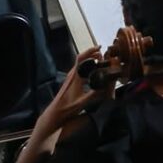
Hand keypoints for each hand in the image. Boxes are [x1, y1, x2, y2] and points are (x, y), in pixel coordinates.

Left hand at [15, 46, 105, 162]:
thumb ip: (95, 94)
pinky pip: (81, 72)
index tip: (100, 48)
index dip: (90, 50)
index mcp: (75, 76)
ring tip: (101, 64)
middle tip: (103, 57)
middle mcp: (72, 75)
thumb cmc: (67, 108)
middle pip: (82, 59)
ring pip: (81, 66)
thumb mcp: (83, 102)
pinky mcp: (71, 83)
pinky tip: (94, 76)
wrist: (55, 114)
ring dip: (90, 62)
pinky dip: (88, 70)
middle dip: (93, 55)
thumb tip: (107, 87)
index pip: (81, 58)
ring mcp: (71, 79)